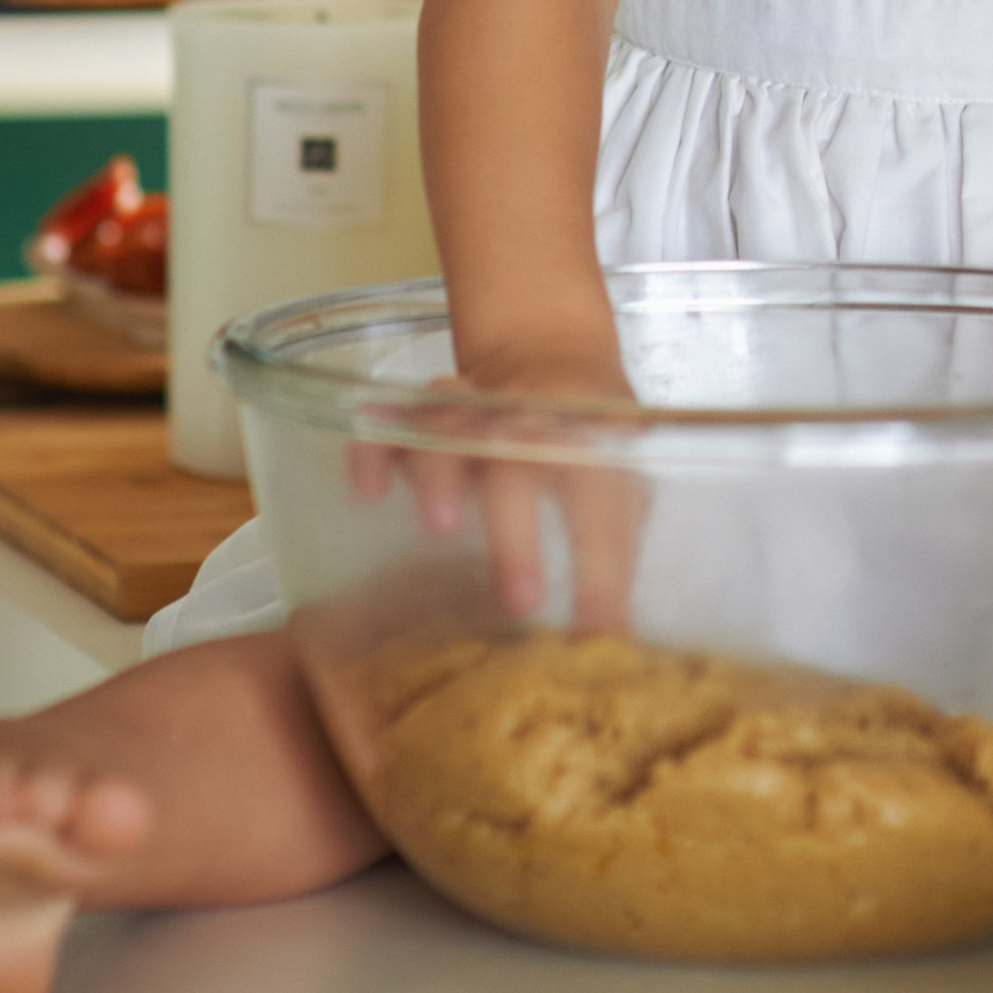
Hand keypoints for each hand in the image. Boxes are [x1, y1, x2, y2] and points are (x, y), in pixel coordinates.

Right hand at [347, 305, 638, 626]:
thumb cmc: (589, 440)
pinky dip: (375, 451)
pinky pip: (388, 423)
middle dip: (518, 535)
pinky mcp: (418, 413)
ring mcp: (469, 408)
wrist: (549, 355)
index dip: (604, 569)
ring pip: (450, 426)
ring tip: (440, 527)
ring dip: (444, 474)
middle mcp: (527, 416)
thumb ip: (616, 544)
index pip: (602, 502)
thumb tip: (616, 638)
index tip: (600, 632)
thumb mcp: (622, 480)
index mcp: (592, 437)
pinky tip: (370, 491)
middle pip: (520, 462)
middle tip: (522, 601)